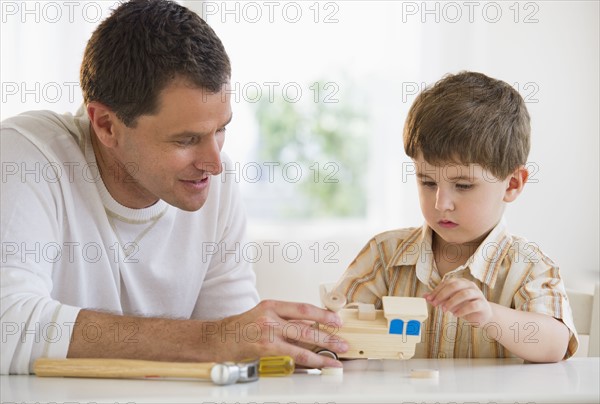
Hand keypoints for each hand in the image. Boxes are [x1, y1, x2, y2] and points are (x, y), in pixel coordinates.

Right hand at [209, 300, 347, 367]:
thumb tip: (310, 327)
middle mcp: (270, 317)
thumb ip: (285, 320)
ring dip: (323, 348)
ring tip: (337, 353)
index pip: (303, 307)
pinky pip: (293, 355)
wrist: (218, 338)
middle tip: (343, 339)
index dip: (322, 313)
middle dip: (328, 333)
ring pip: (302, 340)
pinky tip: (320, 363)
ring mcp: (268, 333)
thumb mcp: (264, 316)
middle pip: (306, 324)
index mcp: (272, 306)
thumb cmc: (241, 328)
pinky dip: (310, 360)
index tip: (336, 319)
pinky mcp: (266, 348)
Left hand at [424, 278, 491, 324]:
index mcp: (462, 282)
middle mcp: (470, 285)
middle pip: (455, 285)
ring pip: (464, 294)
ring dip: (451, 302)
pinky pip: (472, 305)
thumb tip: (424, 296)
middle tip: (435, 304)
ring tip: (444, 310)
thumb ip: (439, 298)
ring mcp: (478, 294)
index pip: (447, 283)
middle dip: (443, 295)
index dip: (437, 290)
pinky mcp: (482, 304)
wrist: (483, 315)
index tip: (429, 299)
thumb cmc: (465, 306)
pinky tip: (455, 315)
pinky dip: (462, 310)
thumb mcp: (450, 302)